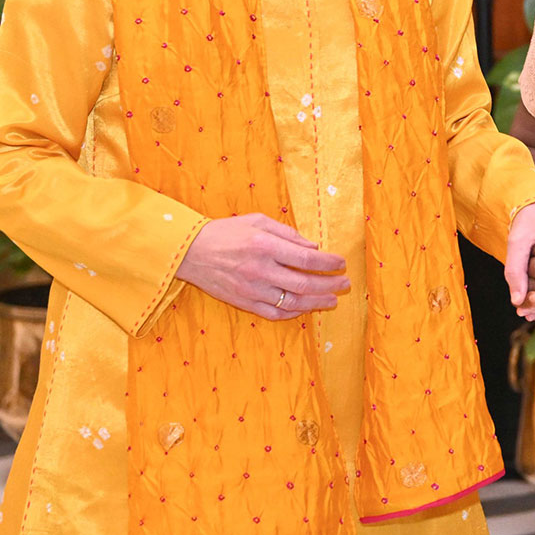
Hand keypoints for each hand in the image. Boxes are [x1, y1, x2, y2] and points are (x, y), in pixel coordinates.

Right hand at [176, 212, 348, 319]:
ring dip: (316, 302)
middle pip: (304, 283)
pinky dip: (293, 313)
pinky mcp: (243, 302)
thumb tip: (313, 247)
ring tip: (332, 300)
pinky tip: (305, 309)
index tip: (341, 263)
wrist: (189, 252)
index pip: (306, 259)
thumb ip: (288, 234)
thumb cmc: (226, 232)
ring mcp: (251, 290)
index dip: (328, 263)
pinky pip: (273, 313)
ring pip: (292, 302)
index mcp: (265, 246)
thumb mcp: (258, 221)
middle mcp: (260, 270)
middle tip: (345, 283)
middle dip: (329, 285)